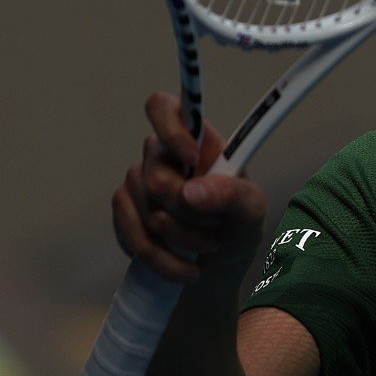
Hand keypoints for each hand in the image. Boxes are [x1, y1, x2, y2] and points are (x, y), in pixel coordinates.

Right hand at [112, 93, 265, 284]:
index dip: (170, 129)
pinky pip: (134, 237)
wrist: (217, 266)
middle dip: (189, 213)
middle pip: (156, 177)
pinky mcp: (124, 213)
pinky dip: (164, 259)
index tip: (192, 159)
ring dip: (182, 240)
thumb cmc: (237, 225)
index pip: (163, 108)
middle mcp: (160, 156)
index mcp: (195, 140)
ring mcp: (137, 183)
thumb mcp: (251, 210)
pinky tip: (185, 267)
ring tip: (207, 247)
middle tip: (216, 229)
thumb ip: (231, 194)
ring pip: (148, 212)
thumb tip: (191, 192)